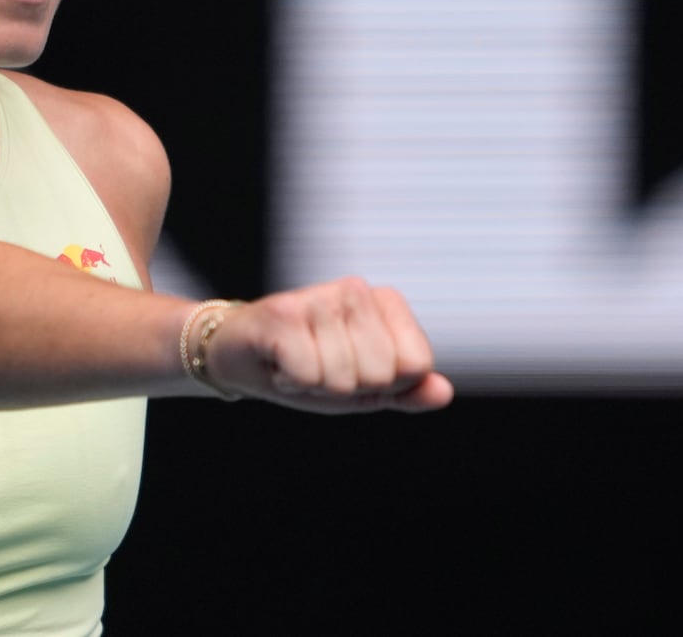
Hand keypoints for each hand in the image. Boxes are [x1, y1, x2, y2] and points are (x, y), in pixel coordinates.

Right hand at [201, 277, 452, 413]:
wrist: (239, 357)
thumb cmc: (305, 368)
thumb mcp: (364, 387)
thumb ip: (406, 390)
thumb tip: (443, 392)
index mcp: (385, 301)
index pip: (416, 365)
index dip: (385, 385)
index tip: (353, 369)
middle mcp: (355, 289)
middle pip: (382, 374)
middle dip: (349, 387)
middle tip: (320, 367)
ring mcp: (319, 297)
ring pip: (345, 379)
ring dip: (315, 385)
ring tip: (297, 363)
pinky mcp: (282, 312)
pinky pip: (309, 375)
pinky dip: (290, 382)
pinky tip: (278, 362)